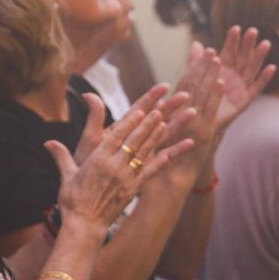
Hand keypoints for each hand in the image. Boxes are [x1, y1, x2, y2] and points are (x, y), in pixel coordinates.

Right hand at [47, 96, 194, 237]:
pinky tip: (167, 153)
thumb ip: (61, 156)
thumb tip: (48, 142)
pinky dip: (159, 162)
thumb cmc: (72, 201)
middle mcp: (114, 167)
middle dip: (146, 125)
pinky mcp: (132, 190)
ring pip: (143, 153)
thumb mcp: (66, 176)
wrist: (84, 225)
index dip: (130, 123)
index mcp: (98, 160)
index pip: (116, 136)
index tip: (140, 111)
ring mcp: (125, 178)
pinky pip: (148, 173)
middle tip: (158, 111)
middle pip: (133, 141)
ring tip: (164, 123)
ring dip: (154, 138)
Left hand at [76, 83, 192, 167]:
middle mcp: (132, 138)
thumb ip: (94, 117)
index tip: (164, 86)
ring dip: (178, 123)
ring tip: (193, 113)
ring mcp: (139, 151)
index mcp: (120, 129)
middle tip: (185, 95)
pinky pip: (163, 157)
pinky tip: (191, 142)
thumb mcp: (90, 138)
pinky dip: (177, 150)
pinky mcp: (144, 166)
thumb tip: (88, 94)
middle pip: (154, 118)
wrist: (88, 193)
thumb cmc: (85, 163)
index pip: (138, 109)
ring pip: (163, 134)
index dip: (151, 97)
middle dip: (170, 106)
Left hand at [204, 26, 273, 132]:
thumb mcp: (194, 80)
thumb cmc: (196, 100)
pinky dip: (264, 79)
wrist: (198, 123)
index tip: (235, 28)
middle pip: (242, 58)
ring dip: (259, 57)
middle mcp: (233, 77)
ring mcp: (240, 88)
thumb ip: (196, 63)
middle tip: (253, 31)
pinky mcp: (244, 101)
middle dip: (247, 45)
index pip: (228, 52)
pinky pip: (256, 88)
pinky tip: (271, 67)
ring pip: (251, 70)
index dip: (232, 41)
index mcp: (221, 71)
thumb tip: (197, 44)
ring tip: (266, 44)